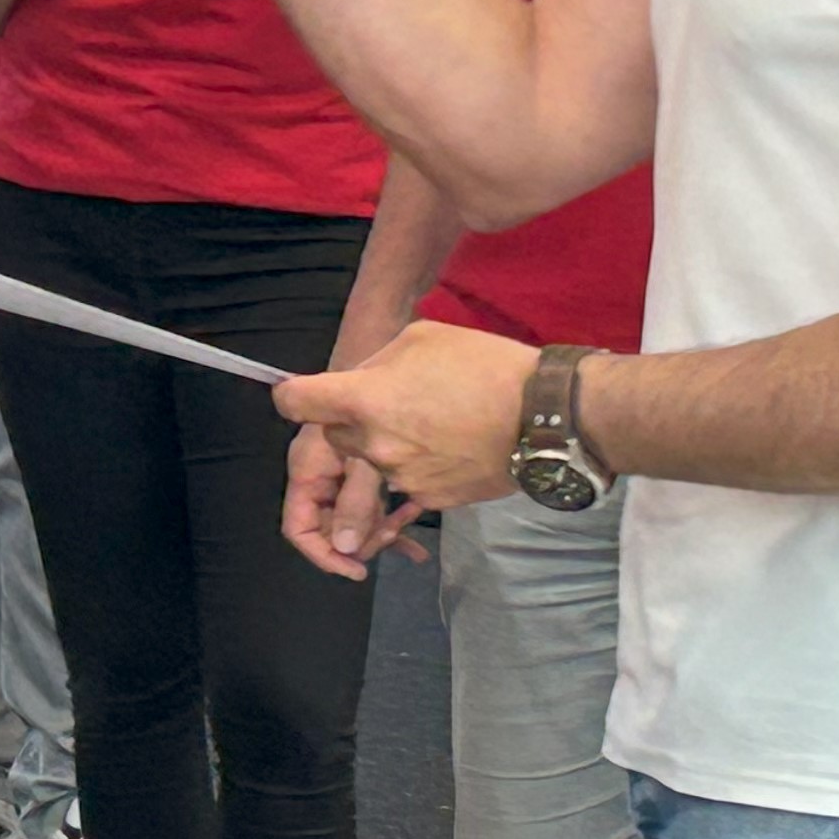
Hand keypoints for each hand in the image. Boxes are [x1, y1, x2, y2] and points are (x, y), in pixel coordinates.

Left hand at [273, 321, 533, 514]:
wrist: (546, 419)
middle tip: (394, 403)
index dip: (295, 395)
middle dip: (351, 421)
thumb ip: (376, 362)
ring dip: (387, 445)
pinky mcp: (428, 500)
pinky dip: (418, 466)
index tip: (307, 394)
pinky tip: (451, 446)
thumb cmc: (486, 368)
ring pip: (370, 461)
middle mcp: (373, 445)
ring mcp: (400, 478)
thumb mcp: (422, 339)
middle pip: (333, 436)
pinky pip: (404, 482)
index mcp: (364, 399)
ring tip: (434, 423)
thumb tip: (356, 382)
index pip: (292, 402)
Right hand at [281, 417, 429, 582]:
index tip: (356, 569)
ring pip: (355, 519)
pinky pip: (374, 504)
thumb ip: (356, 503)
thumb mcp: (365, 458)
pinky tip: (417, 530)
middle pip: (330, 528)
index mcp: (309, 473)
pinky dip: (394, 519)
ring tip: (410, 522)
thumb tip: (348, 550)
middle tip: (393, 536)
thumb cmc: (370, 408)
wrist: (387, 367)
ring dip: (381, 529)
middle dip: (359, 540)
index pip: (299, 527)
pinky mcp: (367, 470)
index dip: (322, 554)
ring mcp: (345, 476)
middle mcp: (323, 478)